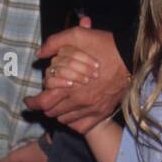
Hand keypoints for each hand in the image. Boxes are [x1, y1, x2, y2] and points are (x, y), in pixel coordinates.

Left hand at [26, 17, 129, 135]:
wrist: (132, 56)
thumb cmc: (105, 45)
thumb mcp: (77, 35)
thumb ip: (54, 43)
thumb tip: (39, 54)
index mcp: (70, 85)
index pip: (43, 103)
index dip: (32, 103)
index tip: (28, 101)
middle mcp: (79, 101)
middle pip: (52, 113)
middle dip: (46, 105)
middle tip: (48, 97)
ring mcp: (92, 109)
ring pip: (65, 120)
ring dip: (59, 112)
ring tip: (61, 102)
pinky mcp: (102, 113)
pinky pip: (81, 126)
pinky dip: (74, 122)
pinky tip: (74, 111)